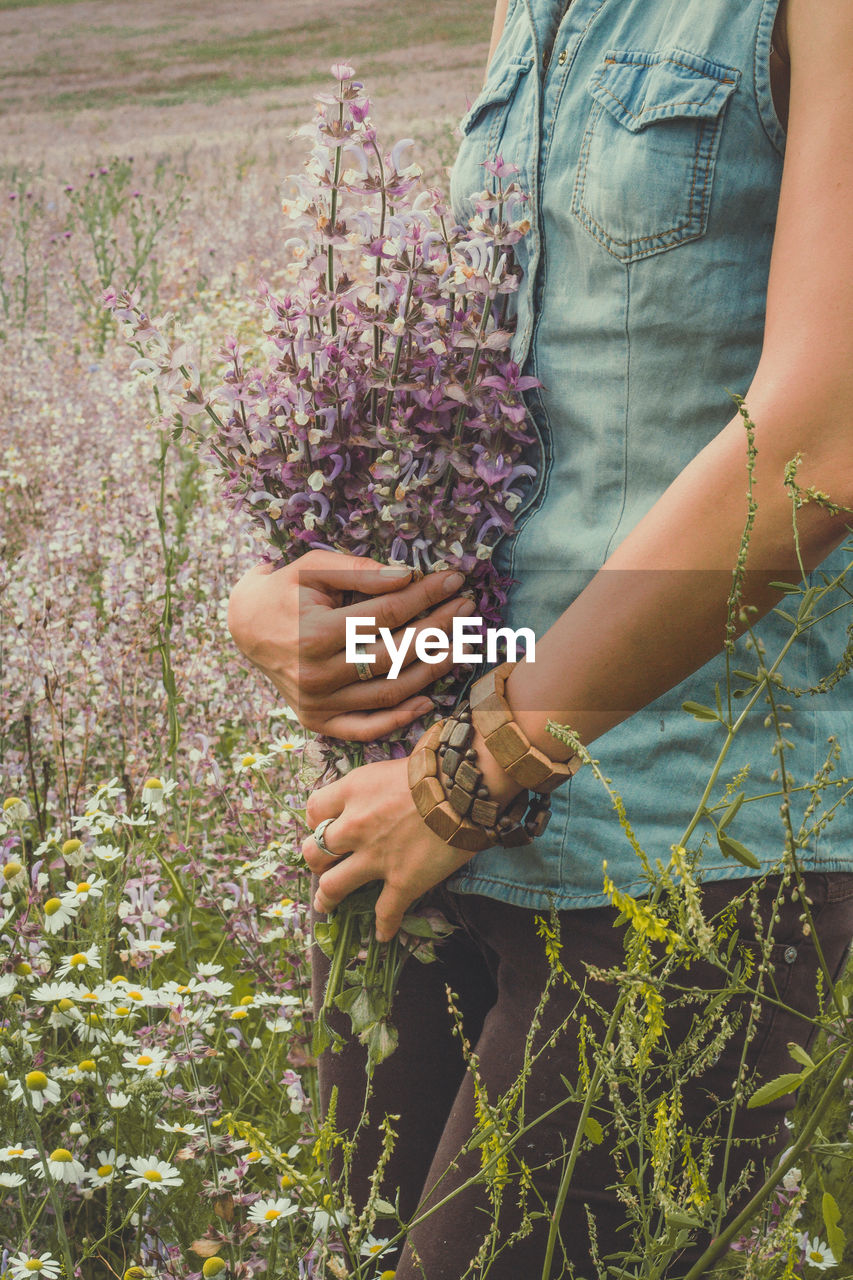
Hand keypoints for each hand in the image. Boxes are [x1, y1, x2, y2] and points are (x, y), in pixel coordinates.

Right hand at [227, 550, 475, 739]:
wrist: (245, 626)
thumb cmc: (285, 590)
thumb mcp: (314, 568)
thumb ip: (361, 571)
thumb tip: (410, 576)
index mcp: (315, 633)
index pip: (387, 613)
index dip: (426, 595)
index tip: (455, 579)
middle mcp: (317, 674)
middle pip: (395, 654)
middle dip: (439, 628)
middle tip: (468, 609)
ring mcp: (317, 703)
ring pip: (388, 693)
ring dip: (432, 671)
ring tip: (462, 646)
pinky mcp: (317, 720)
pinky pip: (365, 728)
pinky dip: (399, 719)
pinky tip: (430, 699)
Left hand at [303, 757, 479, 940]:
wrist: (466, 788)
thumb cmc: (436, 767)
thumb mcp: (392, 765)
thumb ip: (374, 783)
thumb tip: (379, 786)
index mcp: (353, 791)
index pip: (314, 810)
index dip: (316, 820)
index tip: (324, 826)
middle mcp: (355, 826)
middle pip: (313, 852)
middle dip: (316, 861)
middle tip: (324, 865)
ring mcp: (377, 858)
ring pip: (333, 886)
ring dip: (327, 898)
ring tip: (326, 905)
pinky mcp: (403, 882)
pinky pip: (386, 912)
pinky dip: (384, 926)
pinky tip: (382, 935)